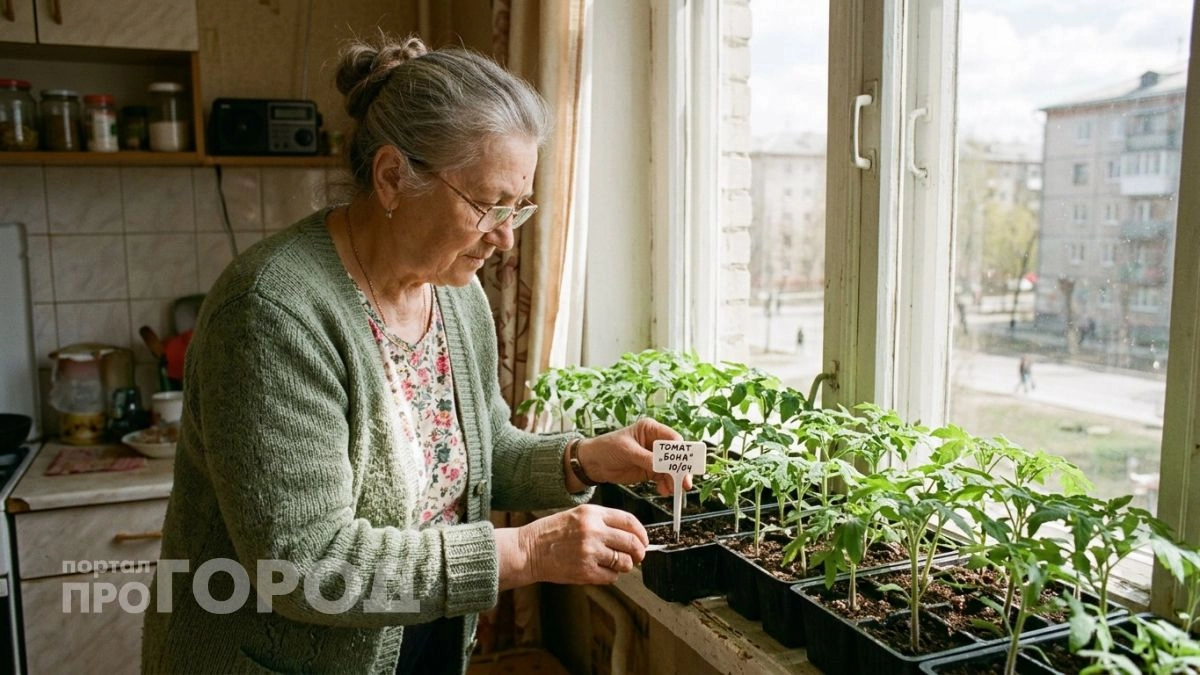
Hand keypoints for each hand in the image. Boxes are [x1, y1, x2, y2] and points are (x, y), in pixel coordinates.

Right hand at [517, 505, 648, 584]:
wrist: (528, 550)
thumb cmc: (551, 533)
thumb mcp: (577, 515)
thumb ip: (602, 521)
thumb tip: (629, 535)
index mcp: (592, 513)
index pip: (629, 521)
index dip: (641, 533)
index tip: (643, 540)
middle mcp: (593, 530)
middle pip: (631, 542)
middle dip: (639, 552)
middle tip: (637, 556)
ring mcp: (590, 551)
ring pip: (624, 562)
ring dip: (623, 565)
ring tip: (613, 563)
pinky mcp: (585, 571)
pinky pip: (611, 576)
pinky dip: (609, 576)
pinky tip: (599, 570)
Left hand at [579, 418, 692, 495]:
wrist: (593, 463)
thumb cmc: (607, 448)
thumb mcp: (627, 451)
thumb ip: (646, 458)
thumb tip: (664, 466)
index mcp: (651, 429)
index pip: (673, 439)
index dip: (681, 452)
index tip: (683, 466)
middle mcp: (655, 442)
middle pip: (675, 456)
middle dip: (680, 469)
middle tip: (684, 482)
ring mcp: (654, 458)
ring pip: (671, 469)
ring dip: (674, 480)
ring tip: (672, 490)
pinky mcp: (650, 471)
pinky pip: (663, 478)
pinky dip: (665, 485)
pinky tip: (664, 491)